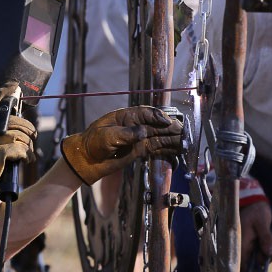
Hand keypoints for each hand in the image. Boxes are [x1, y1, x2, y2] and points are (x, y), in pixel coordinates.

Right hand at [0, 82, 36, 214]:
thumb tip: (19, 123)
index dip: (2, 94)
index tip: (12, 87)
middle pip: (15, 121)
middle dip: (28, 129)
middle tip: (33, 135)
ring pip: (21, 136)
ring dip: (28, 146)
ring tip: (28, 154)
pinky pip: (22, 149)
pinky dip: (27, 155)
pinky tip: (26, 160)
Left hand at [60, 106, 182, 184]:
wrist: (86, 159)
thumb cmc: (93, 142)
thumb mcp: (107, 136)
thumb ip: (126, 134)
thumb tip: (143, 132)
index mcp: (126, 116)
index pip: (146, 113)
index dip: (158, 116)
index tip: (167, 122)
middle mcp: (135, 126)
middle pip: (157, 124)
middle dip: (170, 127)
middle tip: (183, 131)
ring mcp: (138, 138)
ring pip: (159, 136)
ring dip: (172, 138)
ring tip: (185, 141)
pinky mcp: (139, 150)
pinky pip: (156, 148)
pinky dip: (167, 149)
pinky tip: (177, 151)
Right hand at [240, 201, 271, 271]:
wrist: (255, 203)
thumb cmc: (255, 211)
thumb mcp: (261, 223)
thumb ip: (265, 238)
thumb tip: (269, 254)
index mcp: (241, 243)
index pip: (243, 265)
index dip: (252, 270)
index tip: (262, 267)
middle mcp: (246, 247)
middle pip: (260, 262)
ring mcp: (253, 246)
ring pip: (268, 256)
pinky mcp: (260, 244)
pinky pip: (271, 250)